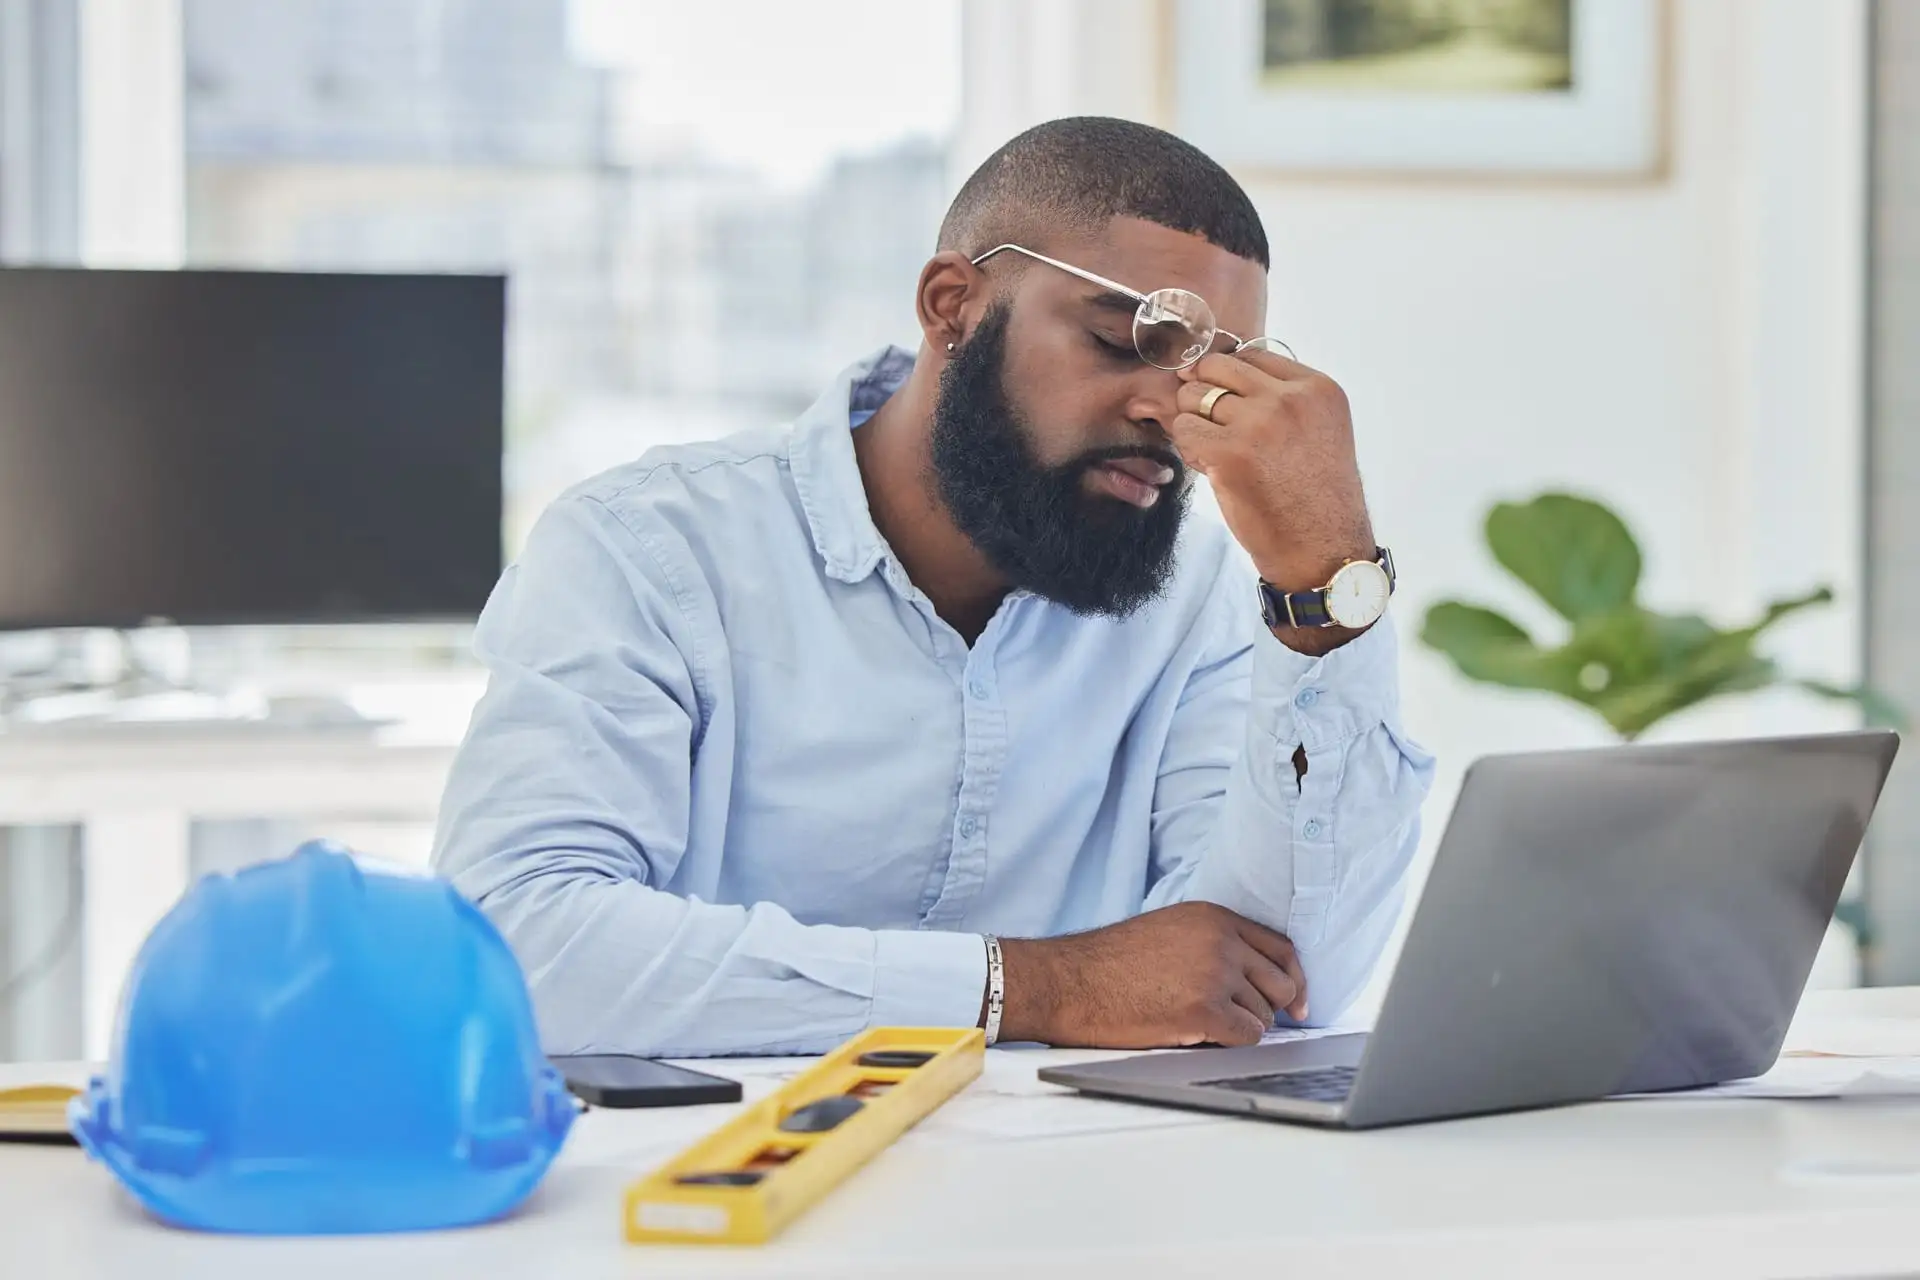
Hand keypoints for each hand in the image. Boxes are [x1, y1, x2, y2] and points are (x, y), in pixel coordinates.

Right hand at [994, 902, 1307, 1047]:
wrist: (1069, 981)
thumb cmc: (1110, 964)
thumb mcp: (1170, 932)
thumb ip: (1214, 943)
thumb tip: (1257, 977)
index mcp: (1214, 918)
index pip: (1281, 948)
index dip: (1294, 979)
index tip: (1298, 1003)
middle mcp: (1221, 940)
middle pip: (1280, 984)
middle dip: (1268, 1008)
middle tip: (1243, 1023)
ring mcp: (1215, 974)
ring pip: (1263, 1016)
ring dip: (1239, 1027)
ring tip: (1196, 1023)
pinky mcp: (1206, 1011)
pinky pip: (1247, 1037)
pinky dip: (1230, 1043)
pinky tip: (1198, 1036)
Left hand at [1172, 349, 1374, 597]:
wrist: (1322, 550)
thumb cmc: (1318, 499)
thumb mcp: (1319, 431)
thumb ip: (1283, 400)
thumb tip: (1222, 378)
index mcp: (1317, 388)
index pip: (1252, 356)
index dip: (1229, 378)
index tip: (1227, 403)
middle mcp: (1289, 398)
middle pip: (1217, 366)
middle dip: (1203, 390)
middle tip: (1209, 422)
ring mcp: (1258, 423)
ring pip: (1193, 397)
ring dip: (1193, 421)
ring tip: (1212, 450)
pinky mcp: (1228, 453)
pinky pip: (1183, 429)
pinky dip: (1187, 446)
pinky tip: (1206, 466)